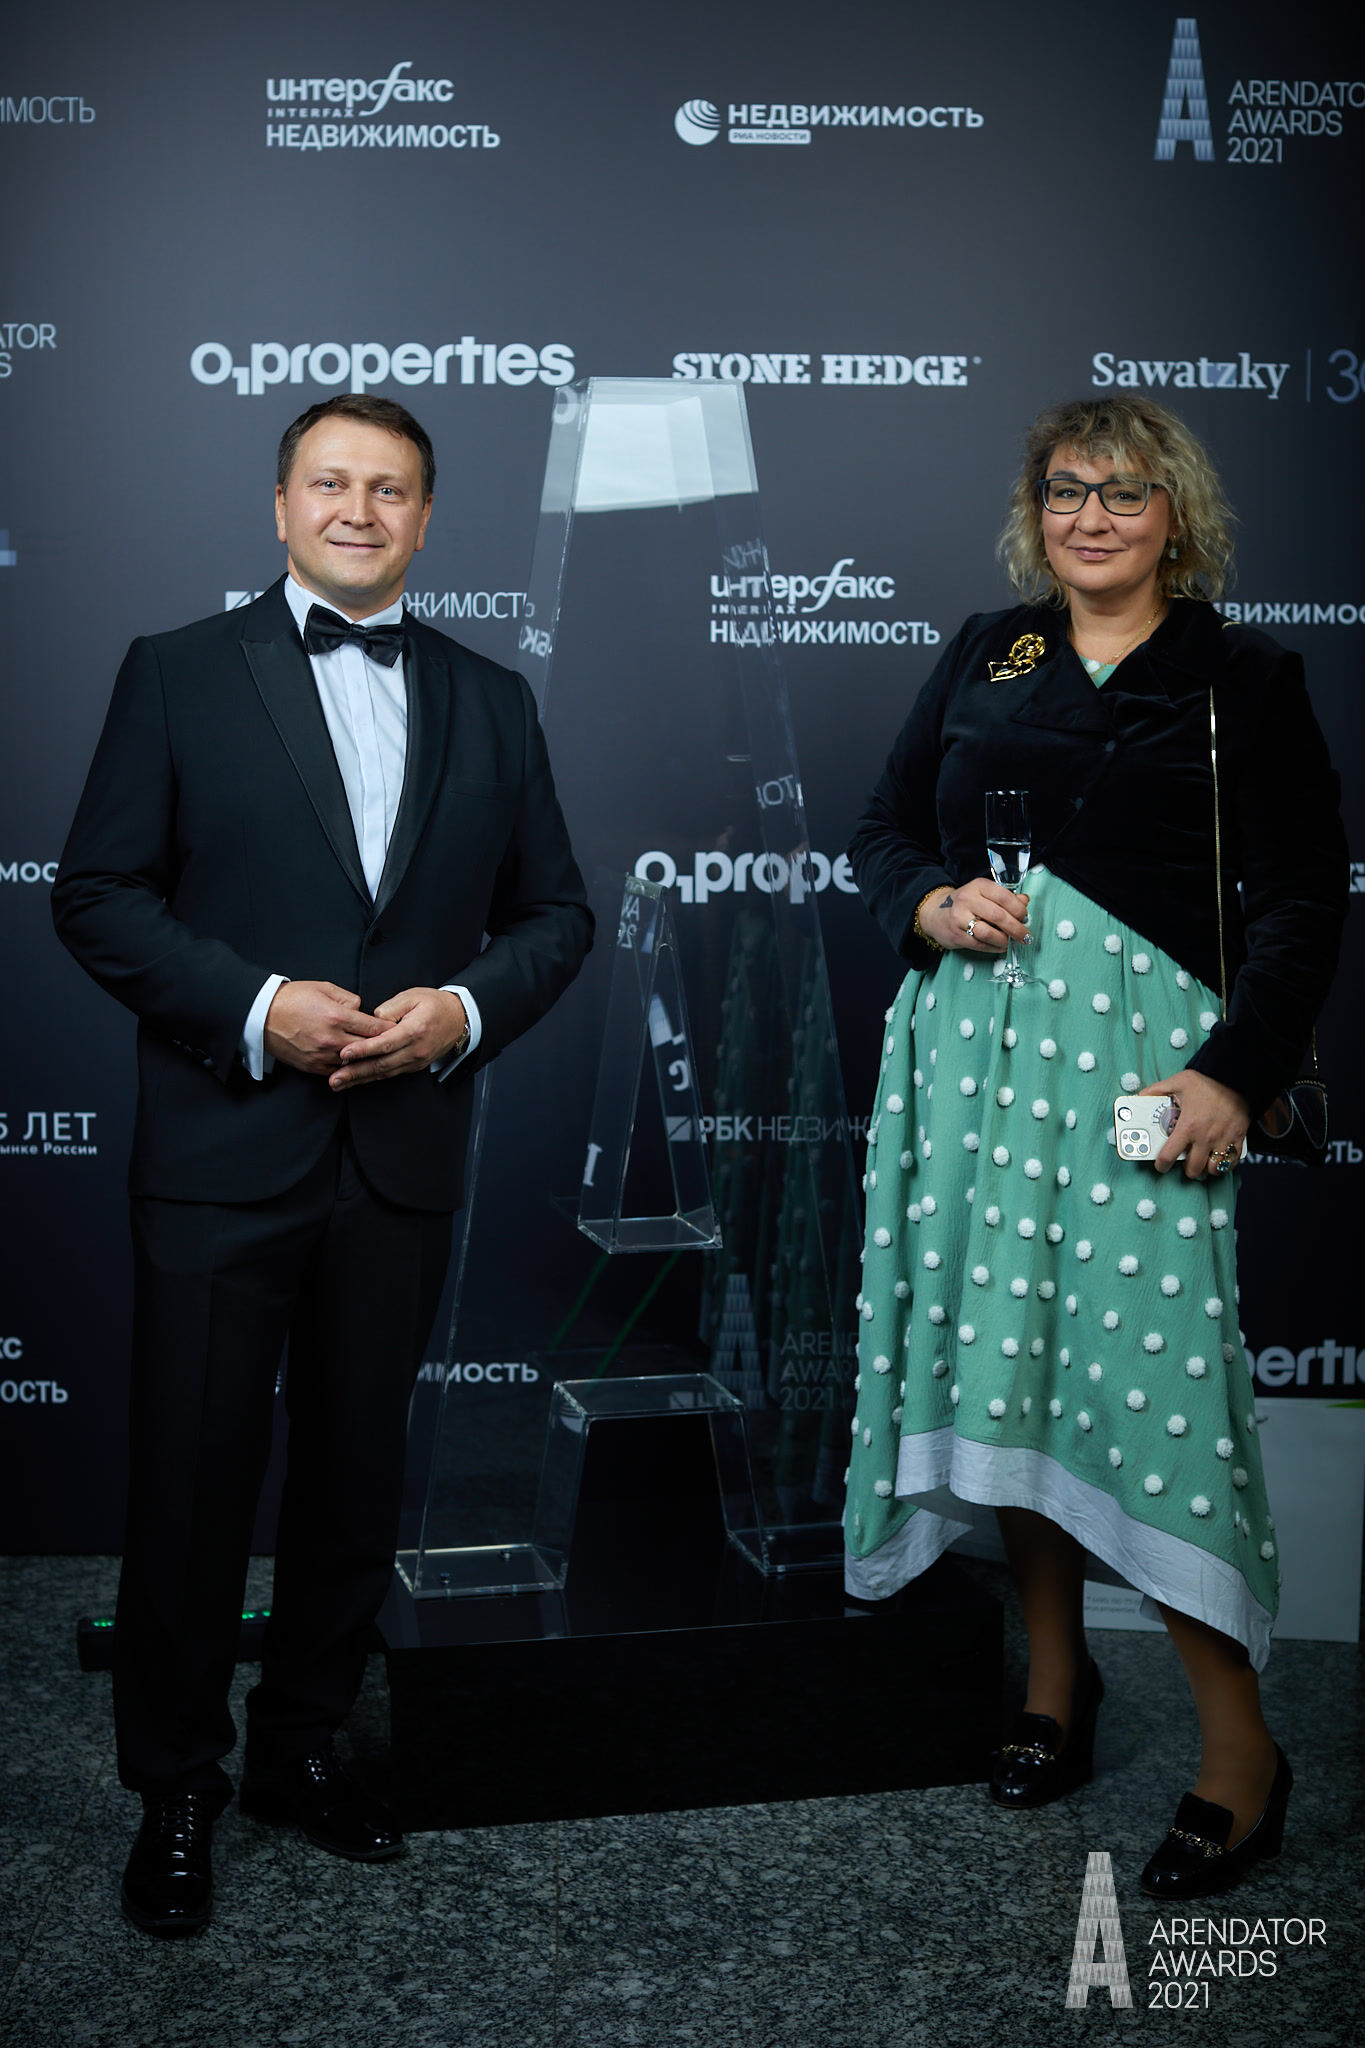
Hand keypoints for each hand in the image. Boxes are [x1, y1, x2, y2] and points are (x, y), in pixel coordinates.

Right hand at [263, 981, 386, 1075]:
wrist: (261, 1014)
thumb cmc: (292, 998)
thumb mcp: (324, 988)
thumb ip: (348, 999)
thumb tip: (361, 1010)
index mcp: (336, 1017)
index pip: (373, 1028)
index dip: (388, 1029)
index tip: (398, 1030)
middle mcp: (331, 1039)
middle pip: (368, 1048)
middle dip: (381, 1045)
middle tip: (393, 1044)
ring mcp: (321, 1055)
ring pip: (354, 1063)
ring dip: (364, 1058)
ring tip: (374, 1054)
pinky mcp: (312, 1066)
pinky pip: (337, 1071)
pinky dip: (346, 1066)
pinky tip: (351, 1061)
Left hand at [330, 987, 468, 1090]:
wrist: (458, 1019)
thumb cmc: (433, 1004)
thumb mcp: (412, 996)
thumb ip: (390, 1008)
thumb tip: (371, 1021)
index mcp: (415, 1030)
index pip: (385, 1043)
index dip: (363, 1049)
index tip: (344, 1053)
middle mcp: (416, 1050)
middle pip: (382, 1064)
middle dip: (355, 1072)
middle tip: (334, 1078)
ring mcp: (416, 1061)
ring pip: (384, 1073)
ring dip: (360, 1079)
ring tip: (338, 1082)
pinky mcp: (414, 1066)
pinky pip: (390, 1074)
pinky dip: (371, 1078)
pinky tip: (356, 1080)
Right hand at [920, 877, 1030, 954]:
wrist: (935, 913)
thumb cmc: (966, 904)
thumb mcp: (984, 894)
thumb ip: (1005, 897)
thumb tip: (1024, 901)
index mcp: (978, 886)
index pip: (1004, 896)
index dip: (1019, 909)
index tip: (1025, 917)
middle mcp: (967, 900)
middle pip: (998, 916)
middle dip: (1016, 928)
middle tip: (1025, 936)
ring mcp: (960, 918)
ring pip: (989, 933)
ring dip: (1005, 940)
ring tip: (1012, 942)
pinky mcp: (956, 935)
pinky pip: (980, 945)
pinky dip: (994, 948)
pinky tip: (1000, 946)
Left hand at [1141, 1069, 1250, 1179]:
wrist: (1235, 1077)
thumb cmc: (1206, 1081)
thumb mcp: (1177, 1082)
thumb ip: (1156, 1091)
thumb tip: (1140, 1096)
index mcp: (1187, 1126)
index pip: (1169, 1156)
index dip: (1162, 1165)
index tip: (1161, 1166)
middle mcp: (1205, 1137)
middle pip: (1193, 1168)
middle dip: (1186, 1170)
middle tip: (1184, 1163)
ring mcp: (1223, 1139)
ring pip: (1213, 1169)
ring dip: (1206, 1168)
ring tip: (1202, 1161)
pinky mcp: (1238, 1138)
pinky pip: (1232, 1161)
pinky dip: (1225, 1164)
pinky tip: (1219, 1159)